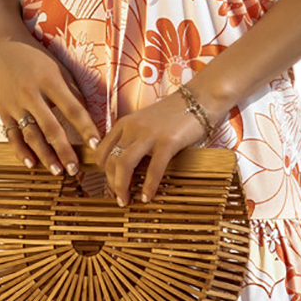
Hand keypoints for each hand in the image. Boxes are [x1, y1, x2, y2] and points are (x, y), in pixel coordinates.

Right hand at [0, 37, 101, 176]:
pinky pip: (12, 135)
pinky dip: (20, 151)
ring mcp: (15, 104)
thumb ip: (73, 92)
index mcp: (50, 80)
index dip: (86, 128)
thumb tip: (90, 118)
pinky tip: (31, 164)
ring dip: (44, 155)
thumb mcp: (59, 69)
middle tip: (75, 169)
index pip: (72, 109)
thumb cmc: (37, 59)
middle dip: (64, 150)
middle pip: (50, 127)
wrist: (2, 47)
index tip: (96, 145)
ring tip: (57, 171)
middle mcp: (31, 93)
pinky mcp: (3, 110)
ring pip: (31, 135)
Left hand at [93, 89, 208, 206]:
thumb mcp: (145, 123)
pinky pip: (153, 169)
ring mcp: (149, 134)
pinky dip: (148, 186)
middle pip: (110, 160)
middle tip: (119, 198)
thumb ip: (133, 138)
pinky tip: (147, 197)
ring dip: (121, 187)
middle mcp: (132, 128)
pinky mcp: (168, 141)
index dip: (102, 171)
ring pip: (123, 164)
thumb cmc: (174, 115)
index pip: (102, 151)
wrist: (199, 99)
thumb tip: (125, 163)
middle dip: (111, 183)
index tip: (110, 183)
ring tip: (126, 201)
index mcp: (125, 124)